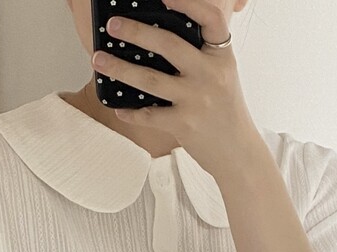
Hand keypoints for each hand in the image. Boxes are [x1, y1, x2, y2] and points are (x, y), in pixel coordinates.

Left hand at [92, 0, 258, 176]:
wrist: (237, 152)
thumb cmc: (225, 111)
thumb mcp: (222, 74)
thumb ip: (202, 55)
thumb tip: (162, 36)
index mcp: (221, 56)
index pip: (209, 19)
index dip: (187, 3)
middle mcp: (210, 74)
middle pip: (168, 45)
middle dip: (135, 32)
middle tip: (112, 25)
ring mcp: (196, 100)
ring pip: (150, 79)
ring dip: (120, 69)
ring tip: (99, 60)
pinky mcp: (184, 125)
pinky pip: (149, 115)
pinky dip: (131, 112)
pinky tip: (117, 107)